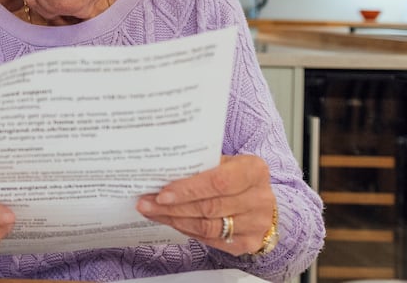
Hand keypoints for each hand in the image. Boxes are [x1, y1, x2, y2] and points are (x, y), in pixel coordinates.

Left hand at [135, 154, 275, 255]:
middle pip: (210, 207)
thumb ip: (198, 167)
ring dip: (175, 220)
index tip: (161, 194)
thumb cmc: (233, 176)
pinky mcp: (249, 242)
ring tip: (152, 212)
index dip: (188, 190)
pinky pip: (211, 240)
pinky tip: (170, 221)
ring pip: (208, 227)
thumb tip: (158, 175)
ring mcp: (257, 224)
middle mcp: (260, 198)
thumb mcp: (222, 163)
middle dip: (173, 207)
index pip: (219, 182)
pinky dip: (187, 230)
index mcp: (254, 171)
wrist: (257, 199)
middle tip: (146, 204)